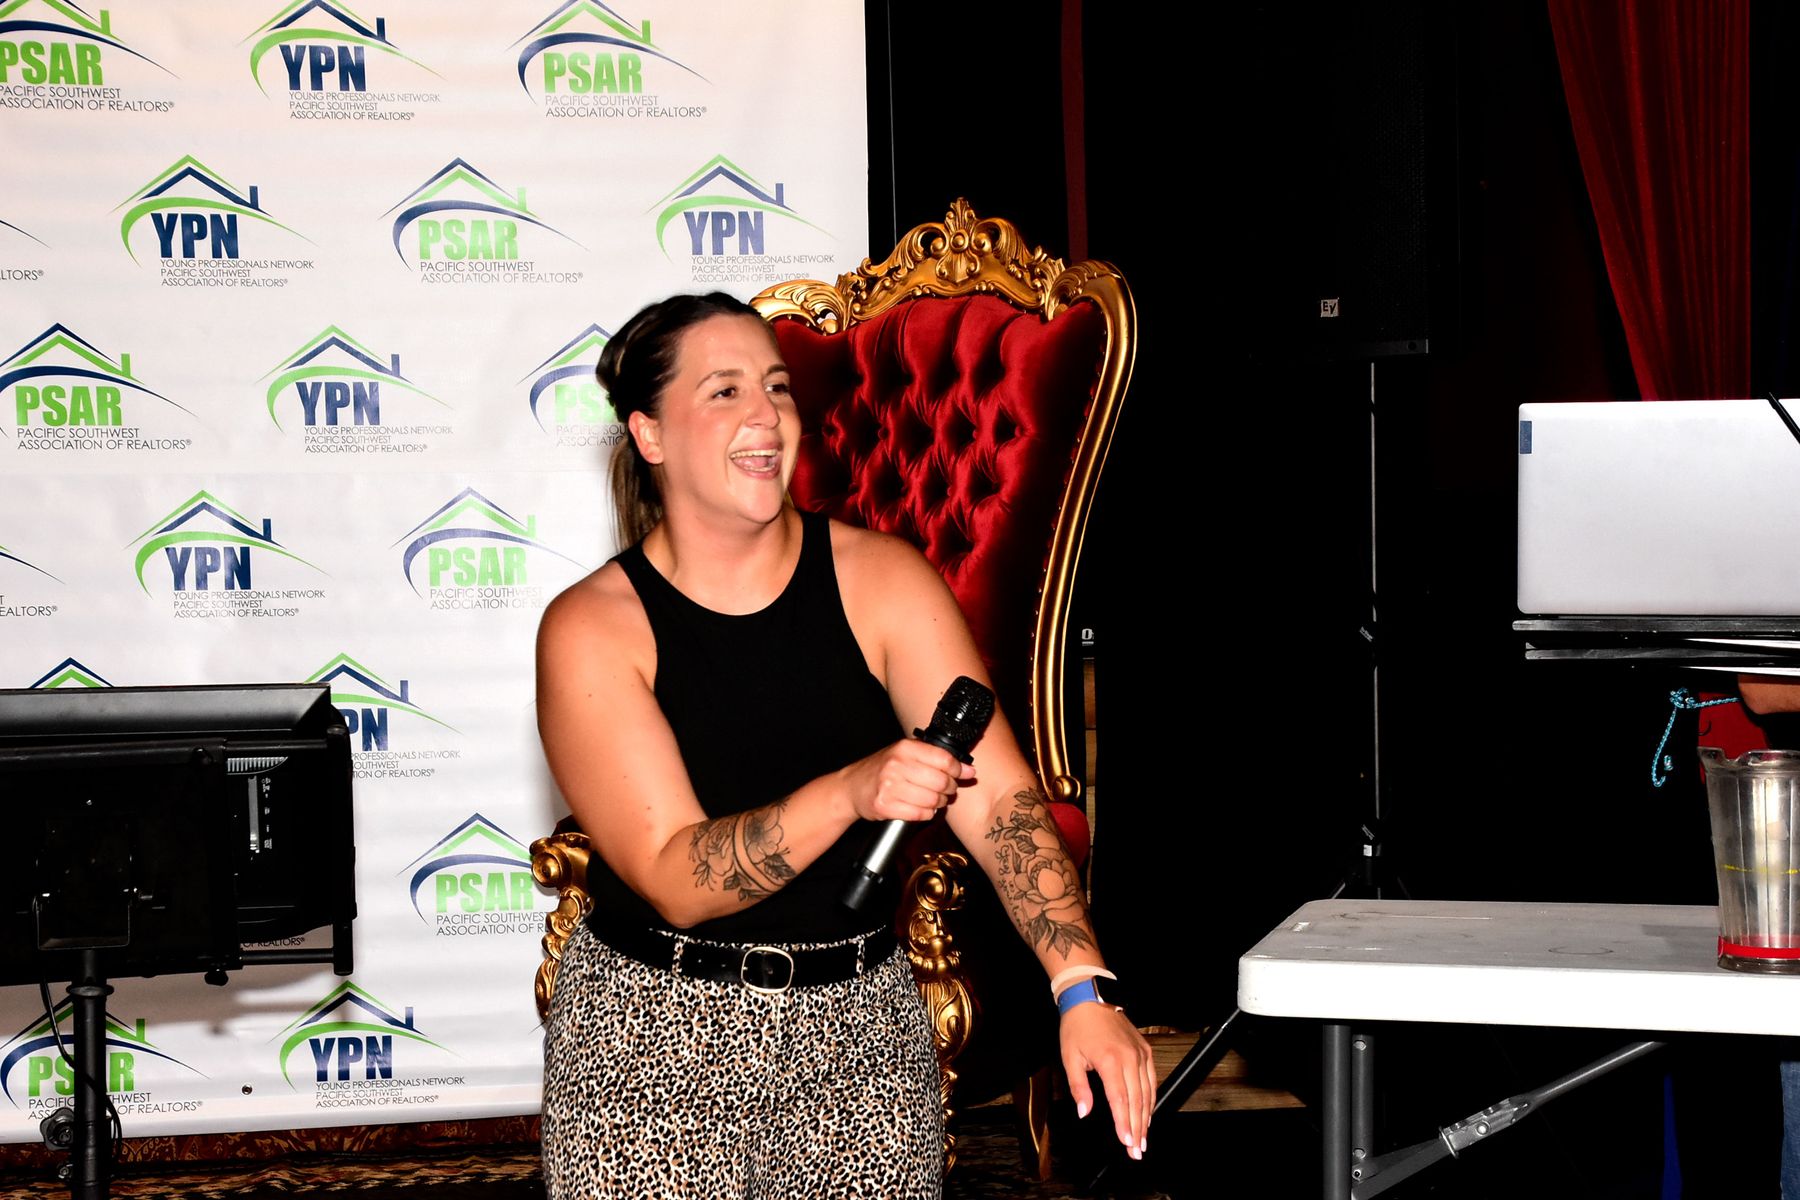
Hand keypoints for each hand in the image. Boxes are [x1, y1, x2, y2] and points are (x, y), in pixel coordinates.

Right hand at [837, 739, 972, 823]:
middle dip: (950, 789)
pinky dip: (926, 814)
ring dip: (939, 803)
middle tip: (946, 790)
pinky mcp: (885, 806)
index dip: (959, 770)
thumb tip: (969, 770)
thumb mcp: (905, 754)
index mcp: (904, 748)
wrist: (851, 786)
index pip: (944, 759)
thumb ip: (936, 758)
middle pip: (941, 782)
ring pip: (933, 800)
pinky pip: (920, 814)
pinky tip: (922, 808)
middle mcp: (896, 765)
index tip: (963, 774)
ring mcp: (889, 786)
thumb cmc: (882, 769)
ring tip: (934, 800)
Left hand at [1060, 1001, 1154, 1158]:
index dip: (1124, 1124)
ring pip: (1148, 1092)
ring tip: (1143, 1139)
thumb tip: (1084, 1112)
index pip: (1120, 1100)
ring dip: (1146, 1118)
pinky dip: (1151, 1098)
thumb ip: (1079, 1087)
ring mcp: (1140, 1053)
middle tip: (1137, 1151)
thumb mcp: (1070, 1057)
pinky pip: (1151, 1079)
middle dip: (1138, 1128)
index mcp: (1109, 1061)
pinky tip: (1148, 1113)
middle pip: (1137, 1101)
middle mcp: (1129, 1058)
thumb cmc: (1077, 1027)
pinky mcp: (1145, 1050)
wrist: (1091, 998)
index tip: (1126, 1143)